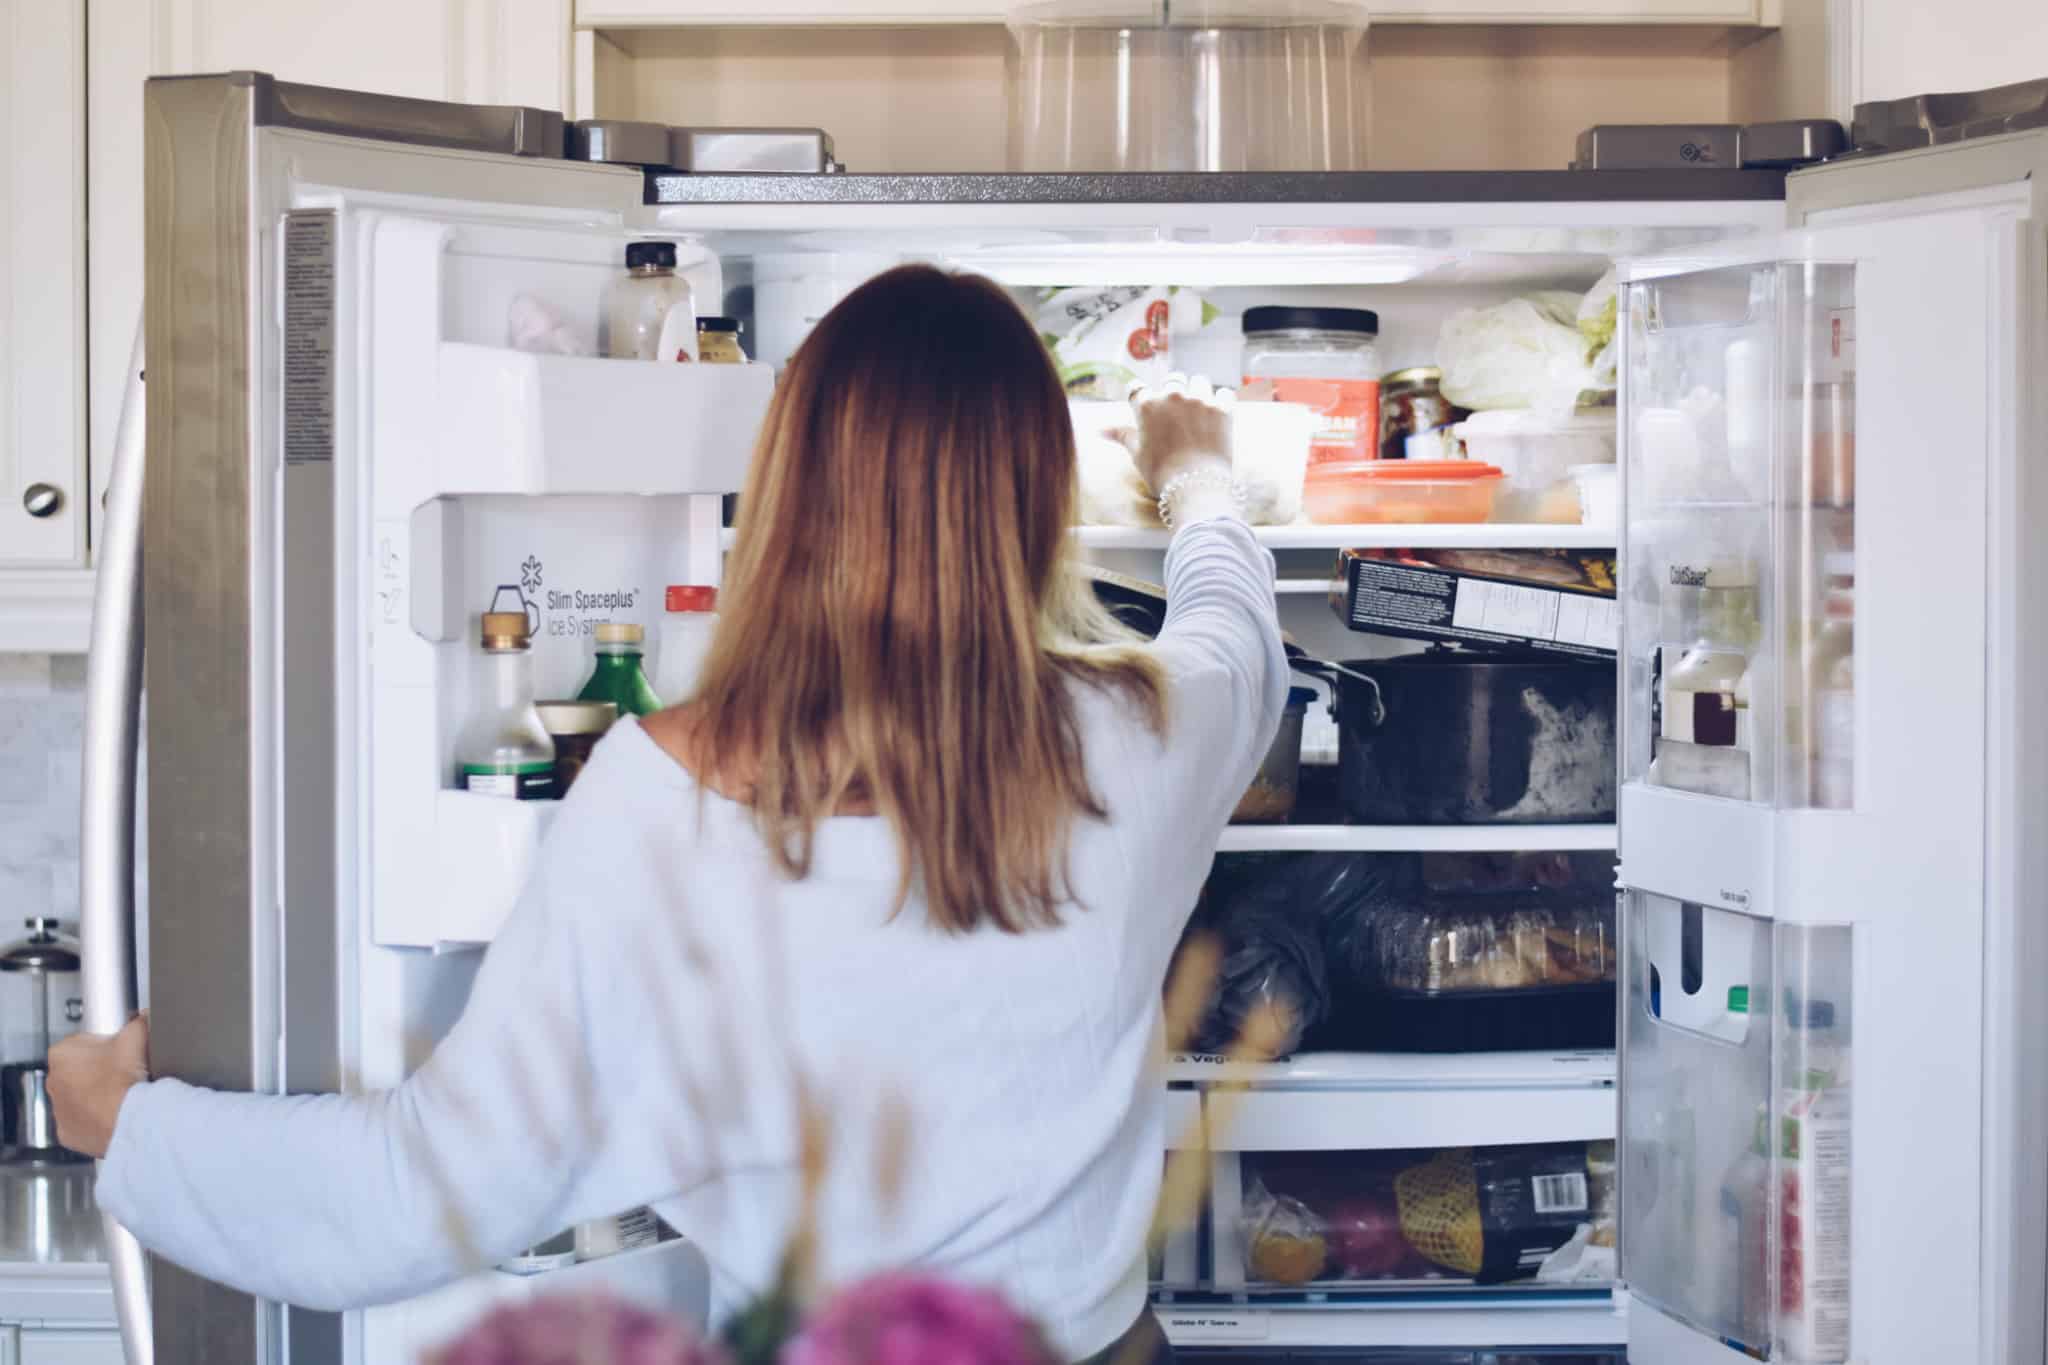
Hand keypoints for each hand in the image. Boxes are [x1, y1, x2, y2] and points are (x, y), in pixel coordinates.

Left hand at [50, 1012, 148, 1158]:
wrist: (131, 1119)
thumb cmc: (125, 1080)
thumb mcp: (136, 1037)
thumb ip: (137, 1022)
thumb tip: (144, 1018)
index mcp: (62, 1054)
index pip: (85, 1042)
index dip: (107, 1045)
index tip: (120, 1052)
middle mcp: (53, 1082)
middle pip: (79, 1069)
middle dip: (99, 1069)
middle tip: (123, 1073)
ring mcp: (58, 1109)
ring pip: (79, 1096)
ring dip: (96, 1094)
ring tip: (121, 1093)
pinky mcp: (68, 1132)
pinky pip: (82, 1120)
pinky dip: (96, 1117)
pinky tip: (114, 1111)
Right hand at [1119, 375, 1234, 493]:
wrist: (1196, 487)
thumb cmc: (1161, 473)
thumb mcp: (1137, 454)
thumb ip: (1122, 435)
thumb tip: (1100, 430)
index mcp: (1147, 405)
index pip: (1138, 388)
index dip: (1142, 397)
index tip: (1148, 406)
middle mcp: (1172, 396)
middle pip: (1173, 381)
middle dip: (1174, 392)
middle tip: (1178, 413)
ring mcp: (1200, 400)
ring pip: (1199, 382)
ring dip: (1198, 392)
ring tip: (1200, 412)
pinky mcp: (1223, 408)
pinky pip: (1224, 392)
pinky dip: (1222, 401)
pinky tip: (1218, 416)